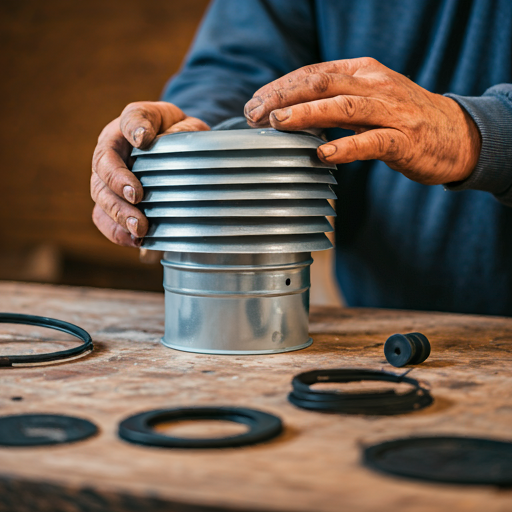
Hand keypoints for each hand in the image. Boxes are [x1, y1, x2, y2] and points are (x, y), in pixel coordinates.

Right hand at [91, 101, 208, 246]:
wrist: (179, 156)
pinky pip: (104, 218)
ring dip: (117, 213)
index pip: (129, 120)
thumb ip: (183, 130)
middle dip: (118, 184)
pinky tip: (134, 241)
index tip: (143, 140)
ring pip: (100, 195)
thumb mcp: (189, 126)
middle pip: (103, 165)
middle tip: (138, 198)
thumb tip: (165, 140)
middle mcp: (112, 150)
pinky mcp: (112, 202)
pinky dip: (116, 232)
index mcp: (131, 124)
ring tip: (138, 228)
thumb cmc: (182, 139)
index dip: (133, 129)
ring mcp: (107, 178)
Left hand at [244, 58, 480, 184]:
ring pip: (344, 108)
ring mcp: (391, 112)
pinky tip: (322, 155)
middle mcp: (375, 85)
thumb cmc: (402, 118)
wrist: (455, 133)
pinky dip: (345, 148)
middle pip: (322, 85)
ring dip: (307, 115)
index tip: (254, 104)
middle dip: (284, 98)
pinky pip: (371, 142)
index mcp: (362, 72)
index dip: (280, 88)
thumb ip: (333, 102)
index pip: (313, 74)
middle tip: (254, 115)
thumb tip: (288, 113)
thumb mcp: (367, 98)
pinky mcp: (404, 140)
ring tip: (277, 124)